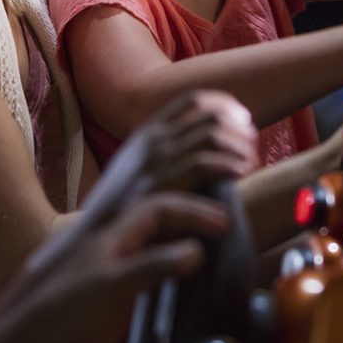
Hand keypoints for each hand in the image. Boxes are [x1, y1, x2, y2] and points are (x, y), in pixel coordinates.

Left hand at [1, 192, 229, 342]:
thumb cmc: (66, 312)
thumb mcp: (111, 286)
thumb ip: (153, 266)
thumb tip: (197, 249)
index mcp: (117, 232)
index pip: (162, 207)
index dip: (194, 210)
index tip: (223, 222)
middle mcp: (123, 242)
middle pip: (165, 216)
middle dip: (196, 213)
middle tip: (228, 223)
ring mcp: (124, 267)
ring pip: (163, 240)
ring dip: (189, 232)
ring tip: (219, 239)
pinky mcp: (125, 293)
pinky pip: (159, 268)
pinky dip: (180, 263)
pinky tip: (196, 273)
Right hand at [80, 89, 258, 229]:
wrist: (91, 241)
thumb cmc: (119, 212)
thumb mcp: (137, 174)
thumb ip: (164, 159)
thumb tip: (203, 153)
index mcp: (146, 133)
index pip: (191, 101)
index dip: (222, 104)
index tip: (242, 118)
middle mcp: (152, 142)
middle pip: (207, 116)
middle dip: (236, 126)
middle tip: (251, 141)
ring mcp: (156, 162)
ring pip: (210, 136)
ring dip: (237, 145)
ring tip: (249, 160)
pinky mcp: (162, 185)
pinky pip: (204, 164)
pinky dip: (228, 163)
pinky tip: (241, 172)